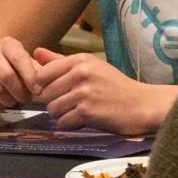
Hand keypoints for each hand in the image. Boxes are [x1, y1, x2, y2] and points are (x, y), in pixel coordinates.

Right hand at [0, 35, 45, 108]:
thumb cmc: (15, 67)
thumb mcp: (29, 62)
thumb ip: (43, 69)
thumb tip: (49, 77)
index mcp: (7, 44)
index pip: (19, 58)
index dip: (30, 76)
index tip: (38, 90)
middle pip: (6, 76)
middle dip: (20, 92)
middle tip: (27, 99)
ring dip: (10, 100)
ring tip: (15, 100)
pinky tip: (2, 102)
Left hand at [29, 49, 177, 136]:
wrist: (142, 105)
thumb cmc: (116, 86)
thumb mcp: (91, 67)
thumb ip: (60, 61)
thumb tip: (35, 52)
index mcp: (79, 60)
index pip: (42, 74)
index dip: (45, 87)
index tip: (57, 92)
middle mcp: (80, 73)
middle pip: (45, 94)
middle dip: (56, 103)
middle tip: (74, 104)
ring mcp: (84, 92)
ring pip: (52, 110)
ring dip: (63, 115)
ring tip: (80, 112)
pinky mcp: (87, 111)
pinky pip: (63, 122)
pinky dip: (71, 125)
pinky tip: (85, 120)